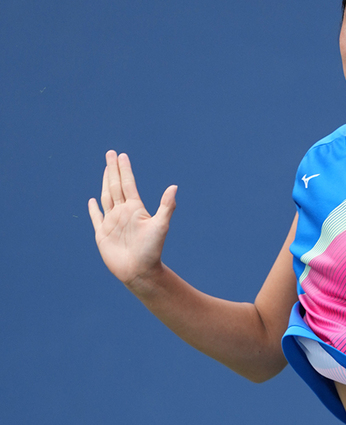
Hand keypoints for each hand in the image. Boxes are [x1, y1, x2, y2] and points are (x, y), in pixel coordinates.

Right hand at [88, 151, 176, 286]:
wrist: (140, 271)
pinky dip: (93, 209)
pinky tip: (92, 200)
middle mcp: (123, 213)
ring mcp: (112, 222)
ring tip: (106, 169)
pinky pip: (96, 217)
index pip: (128, 184)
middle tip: (110, 153)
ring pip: (107, 197)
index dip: (125, 170)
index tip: (122, 155)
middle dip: (113, 169)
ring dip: (105, 182)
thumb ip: (166, 206)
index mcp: (135, 209)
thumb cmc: (152, 250)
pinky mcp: (102, 233)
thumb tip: (174, 186)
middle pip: (116, 186)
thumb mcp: (160, 226)